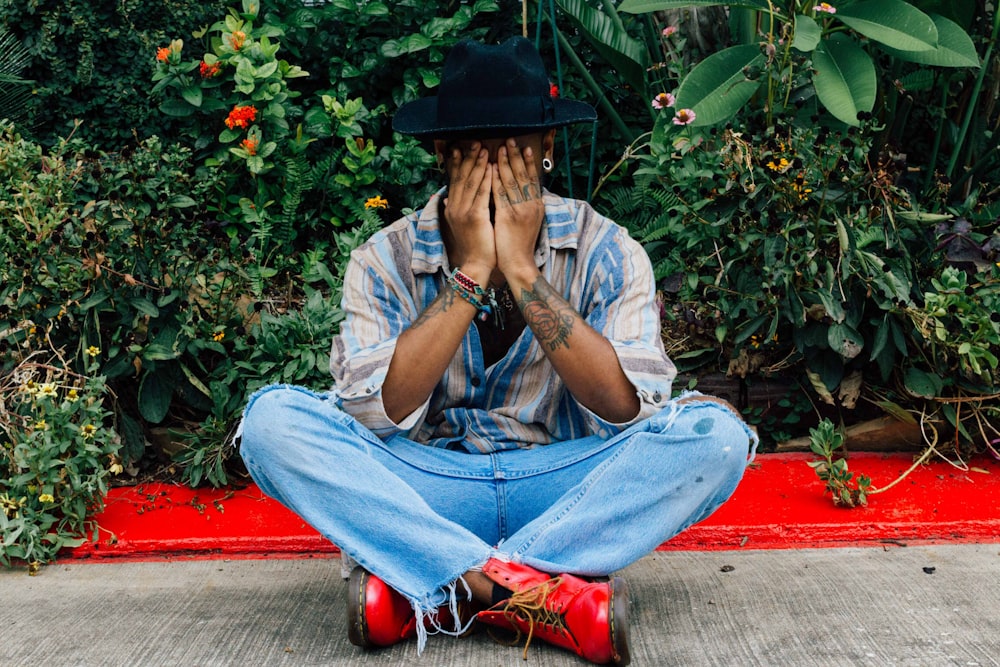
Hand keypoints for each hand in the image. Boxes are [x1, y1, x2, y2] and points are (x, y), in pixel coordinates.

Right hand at [442, 143, 495, 274]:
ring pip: (471, 182)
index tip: (459, 148)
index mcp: (452, 208)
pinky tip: (491, 168)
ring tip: (484, 149)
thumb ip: (453, 209)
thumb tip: (446, 198)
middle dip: (468, 158)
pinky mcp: (476, 217)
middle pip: (461, 177)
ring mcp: (464, 212)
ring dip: (478, 164)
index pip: (454, 181)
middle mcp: (455, 207)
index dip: (456, 163)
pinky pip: (482, 194)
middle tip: (474, 142)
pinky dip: (486, 179)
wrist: (476, 264)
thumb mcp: (459, 225)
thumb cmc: (474, 245)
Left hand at [491, 139, 544, 277]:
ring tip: (500, 148)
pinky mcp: (508, 217)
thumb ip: (525, 206)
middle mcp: (531, 205)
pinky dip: (496, 180)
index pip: (532, 179)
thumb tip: (522, 192)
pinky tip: (491, 169)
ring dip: (506, 163)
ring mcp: (521, 210)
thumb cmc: (520, 244)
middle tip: (510, 140)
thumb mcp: (528, 222)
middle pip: (523, 176)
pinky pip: (501, 194)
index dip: (527, 162)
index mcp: (536, 205)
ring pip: (512, 182)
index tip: (524, 147)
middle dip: (516, 156)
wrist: (519, 264)